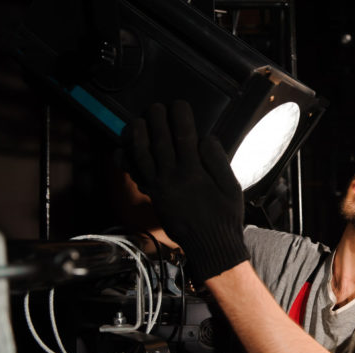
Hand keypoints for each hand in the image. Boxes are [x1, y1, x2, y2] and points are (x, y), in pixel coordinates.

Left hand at [121, 100, 248, 282]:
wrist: (211, 245)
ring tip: (139, 121)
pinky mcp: (154, 197)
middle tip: (157, 106)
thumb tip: (206, 139)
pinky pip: (136, 176)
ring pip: (143, 156)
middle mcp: (172, 178)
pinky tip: (123, 150)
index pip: (184, 136)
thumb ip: (218, 161)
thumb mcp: (232, 187)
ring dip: (139, 136)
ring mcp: (159, 188)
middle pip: (160, 141)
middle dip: (158, 120)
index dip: (181, 117)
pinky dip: (127, 162)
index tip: (180, 104)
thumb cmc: (225, 216)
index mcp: (194, 173)